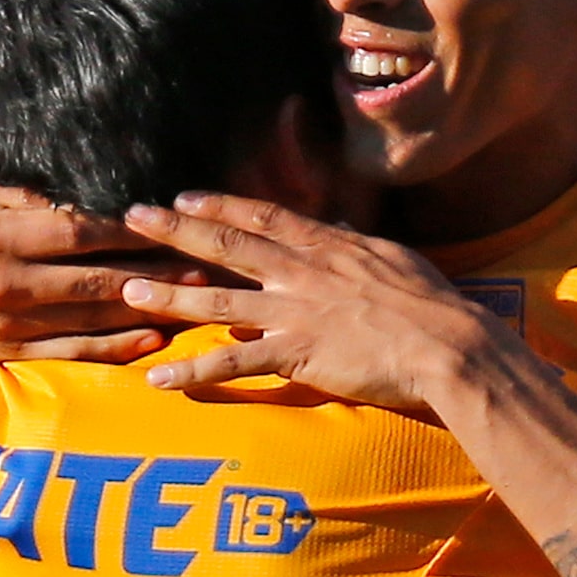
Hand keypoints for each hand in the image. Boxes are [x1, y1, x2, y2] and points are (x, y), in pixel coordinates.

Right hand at [0, 183, 189, 362]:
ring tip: (194, 300)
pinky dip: (116, 346)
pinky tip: (153, 337)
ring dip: (148, 309)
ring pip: (91, 317)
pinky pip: (72, 351)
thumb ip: (29, 199)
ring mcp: (9, 323)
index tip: (167, 223)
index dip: (127, 230)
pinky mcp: (8, 352)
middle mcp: (6, 282)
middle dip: (155, 272)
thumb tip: (88, 197)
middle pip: (95, 278)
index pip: (77, 232)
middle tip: (204, 265)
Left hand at [115, 192, 502, 409]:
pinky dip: (194, 371)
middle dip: (176, 231)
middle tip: (133, 217)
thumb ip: (355, 246)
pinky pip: (234, 363)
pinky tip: (158, 378)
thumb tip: (335, 230)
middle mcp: (303, 273)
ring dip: (169, 296)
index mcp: (328, 248)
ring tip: (127, 291)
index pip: (265, 218)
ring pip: (218, 302)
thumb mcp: (394, 259)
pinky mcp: (296, 354)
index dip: (221, 206)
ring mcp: (296, 313)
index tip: (184, 198)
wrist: (450, 345)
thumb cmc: (434, 306)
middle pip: (228, 247)